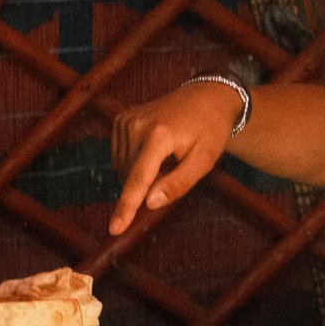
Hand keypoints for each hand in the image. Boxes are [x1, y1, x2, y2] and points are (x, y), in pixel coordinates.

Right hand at [109, 83, 241, 233]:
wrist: (206, 96)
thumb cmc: (210, 130)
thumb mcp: (205, 160)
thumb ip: (179, 183)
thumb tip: (150, 203)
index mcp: (159, 135)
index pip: (138, 179)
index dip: (126, 207)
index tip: (114, 229)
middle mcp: (136, 125)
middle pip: (131, 176)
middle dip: (148, 185)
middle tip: (175, 168)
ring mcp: (125, 120)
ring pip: (123, 168)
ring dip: (142, 174)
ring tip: (168, 156)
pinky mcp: (120, 120)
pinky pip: (120, 155)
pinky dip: (135, 162)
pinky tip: (155, 151)